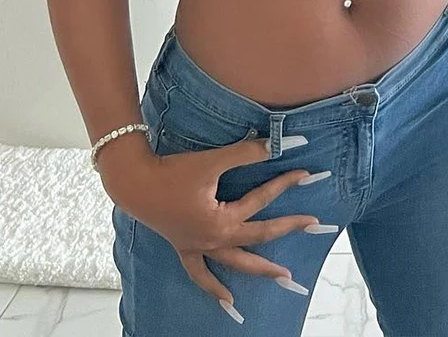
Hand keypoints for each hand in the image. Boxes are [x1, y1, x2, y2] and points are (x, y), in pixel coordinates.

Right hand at [113, 136, 323, 309]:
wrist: (135, 183)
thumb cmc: (172, 172)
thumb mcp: (212, 161)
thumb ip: (244, 154)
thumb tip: (273, 145)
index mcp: (222, 221)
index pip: (262, 201)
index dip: (285, 184)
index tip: (306, 174)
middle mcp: (214, 240)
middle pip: (258, 237)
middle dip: (287, 229)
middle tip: (313, 225)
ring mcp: (199, 248)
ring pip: (236, 263)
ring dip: (260, 270)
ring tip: (283, 278)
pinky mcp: (185, 248)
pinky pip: (201, 275)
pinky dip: (214, 288)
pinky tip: (228, 301)